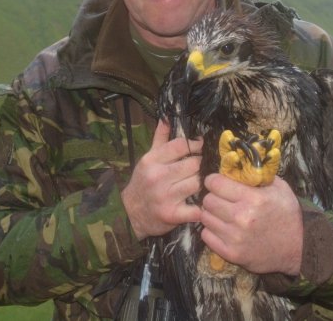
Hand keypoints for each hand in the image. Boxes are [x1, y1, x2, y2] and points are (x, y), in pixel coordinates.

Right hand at [121, 120, 202, 238]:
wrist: (130, 213)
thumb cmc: (143, 183)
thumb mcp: (148, 159)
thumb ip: (160, 139)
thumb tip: (167, 118)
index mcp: (151, 161)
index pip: (180, 145)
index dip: (195, 144)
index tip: (200, 147)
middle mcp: (157, 177)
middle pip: (193, 164)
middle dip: (199, 165)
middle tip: (200, 167)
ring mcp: (165, 196)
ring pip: (196, 183)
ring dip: (201, 183)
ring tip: (200, 183)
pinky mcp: (172, 215)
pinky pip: (196, 208)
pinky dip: (202, 207)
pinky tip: (201, 203)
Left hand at [200, 174, 302, 275]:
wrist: (299, 248)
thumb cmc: (288, 214)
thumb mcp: (279, 188)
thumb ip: (257, 175)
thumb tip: (236, 163)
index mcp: (254, 198)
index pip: (216, 183)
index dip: (214, 180)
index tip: (217, 182)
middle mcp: (242, 217)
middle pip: (208, 200)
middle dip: (213, 197)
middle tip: (221, 199)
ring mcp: (235, 237)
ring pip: (205, 218)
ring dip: (212, 214)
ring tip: (223, 214)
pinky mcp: (232, 254)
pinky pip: (206, 236)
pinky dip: (211, 231)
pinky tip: (223, 228)